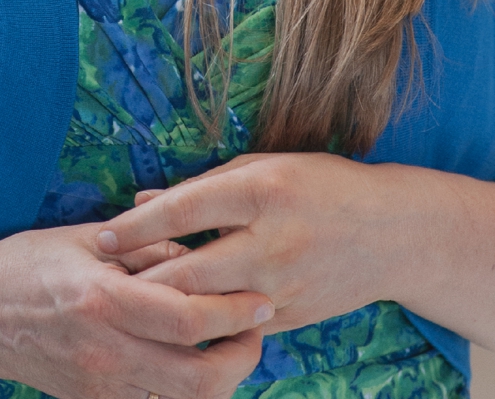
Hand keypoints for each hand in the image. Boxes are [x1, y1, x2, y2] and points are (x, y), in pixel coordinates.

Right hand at [0, 222, 271, 398]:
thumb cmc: (28, 263)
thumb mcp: (85, 239)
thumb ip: (146, 248)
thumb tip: (199, 259)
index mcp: (103, 300)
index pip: (190, 320)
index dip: (235, 313)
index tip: (260, 300)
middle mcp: (106, 350)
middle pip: (203, 379)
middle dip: (243, 358)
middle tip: (253, 331)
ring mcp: (101, 383)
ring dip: (219, 377)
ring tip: (225, 347)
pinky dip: (180, 387)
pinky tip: (184, 361)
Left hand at [99, 152, 393, 333]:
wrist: (395, 234)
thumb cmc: (321, 186)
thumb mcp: (262, 168)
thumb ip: (201, 186)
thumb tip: (139, 201)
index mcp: (261, 191)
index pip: (183, 210)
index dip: (136, 227)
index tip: (100, 237)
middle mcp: (273, 241)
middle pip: (189, 270)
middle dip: (140, 279)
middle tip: (102, 281)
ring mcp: (287, 285)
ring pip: (210, 307)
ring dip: (167, 306)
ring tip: (130, 302)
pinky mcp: (296, 316)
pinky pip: (238, 326)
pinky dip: (206, 323)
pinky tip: (176, 318)